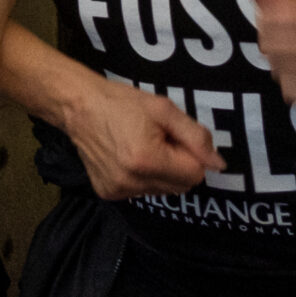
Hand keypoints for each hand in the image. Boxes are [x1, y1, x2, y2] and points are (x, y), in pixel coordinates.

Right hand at [66, 76, 223, 198]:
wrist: (77, 106)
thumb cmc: (121, 102)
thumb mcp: (164, 109)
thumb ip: (196, 137)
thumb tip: (218, 165)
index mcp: (148, 160)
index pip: (195, 173)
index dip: (189, 153)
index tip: (171, 136)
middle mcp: (132, 181)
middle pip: (181, 186)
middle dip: (177, 165)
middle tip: (157, 140)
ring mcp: (118, 190)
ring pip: (163, 191)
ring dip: (161, 173)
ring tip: (141, 147)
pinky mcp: (108, 193)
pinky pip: (142, 192)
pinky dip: (142, 178)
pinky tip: (127, 158)